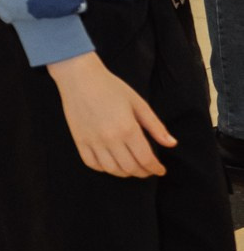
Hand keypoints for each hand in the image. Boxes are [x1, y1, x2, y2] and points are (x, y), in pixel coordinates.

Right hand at [48, 52, 175, 177]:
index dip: (156, 168)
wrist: (79, 77)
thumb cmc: (111, 87)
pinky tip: (111, 163)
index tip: (160, 170)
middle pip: (130, 168)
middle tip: (148, 169)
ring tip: (132, 167)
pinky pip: (93, 164)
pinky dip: (104, 168)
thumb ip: (156, 126)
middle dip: (143, 172)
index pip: (146, 159)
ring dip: (125, 173)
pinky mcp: (80, 141)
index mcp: (128, 128)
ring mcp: (93, 141)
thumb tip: (171, 144)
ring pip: (112, 169)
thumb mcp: (138, 103)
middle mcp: (110, 138)